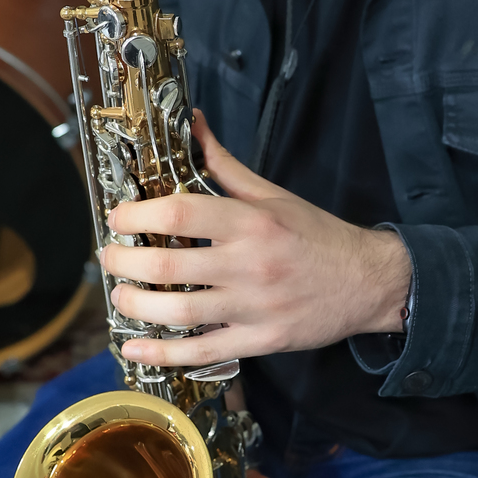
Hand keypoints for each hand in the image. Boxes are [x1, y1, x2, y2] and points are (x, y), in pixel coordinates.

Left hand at [101, 111, 410, 371]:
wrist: (368, 282)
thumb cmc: (317, 236)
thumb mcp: (273, 194)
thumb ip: (225, 166)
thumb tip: (193, 124)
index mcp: (252, 222)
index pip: (182, 212)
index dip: (139, 215)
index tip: (118, 218)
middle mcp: (250, 264)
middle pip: (169, 265)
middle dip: (125, 262)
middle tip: (108, 258)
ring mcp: (253, 307)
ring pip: (179, 312)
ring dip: (137, 306)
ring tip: (119, 296)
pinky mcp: (260, 340)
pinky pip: (203, 351)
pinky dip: (164, 352)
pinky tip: (136, 348)